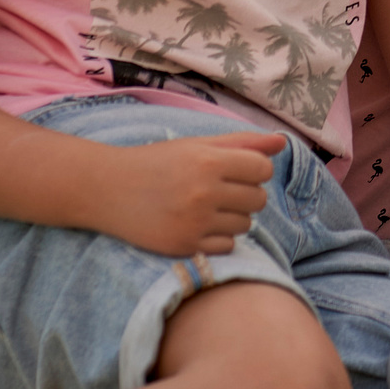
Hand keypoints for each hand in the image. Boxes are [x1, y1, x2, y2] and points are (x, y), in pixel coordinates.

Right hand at [92, 132, 283, 257]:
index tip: (237, 171)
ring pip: (245, 225)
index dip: (254, 170)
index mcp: (209, 161)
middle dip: (246, 194)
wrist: (107, 190)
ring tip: (206, 207)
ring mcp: (194, 222)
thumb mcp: (197, 145)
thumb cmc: (157, 162)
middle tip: (220, 190)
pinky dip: (219, 238)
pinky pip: (227, 246)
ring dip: (233, 217)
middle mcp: (204, 192)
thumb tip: (282, 142)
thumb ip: (242, 143)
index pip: (262, 170)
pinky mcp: (184, 246)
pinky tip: (198, 225)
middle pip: (258, 199)